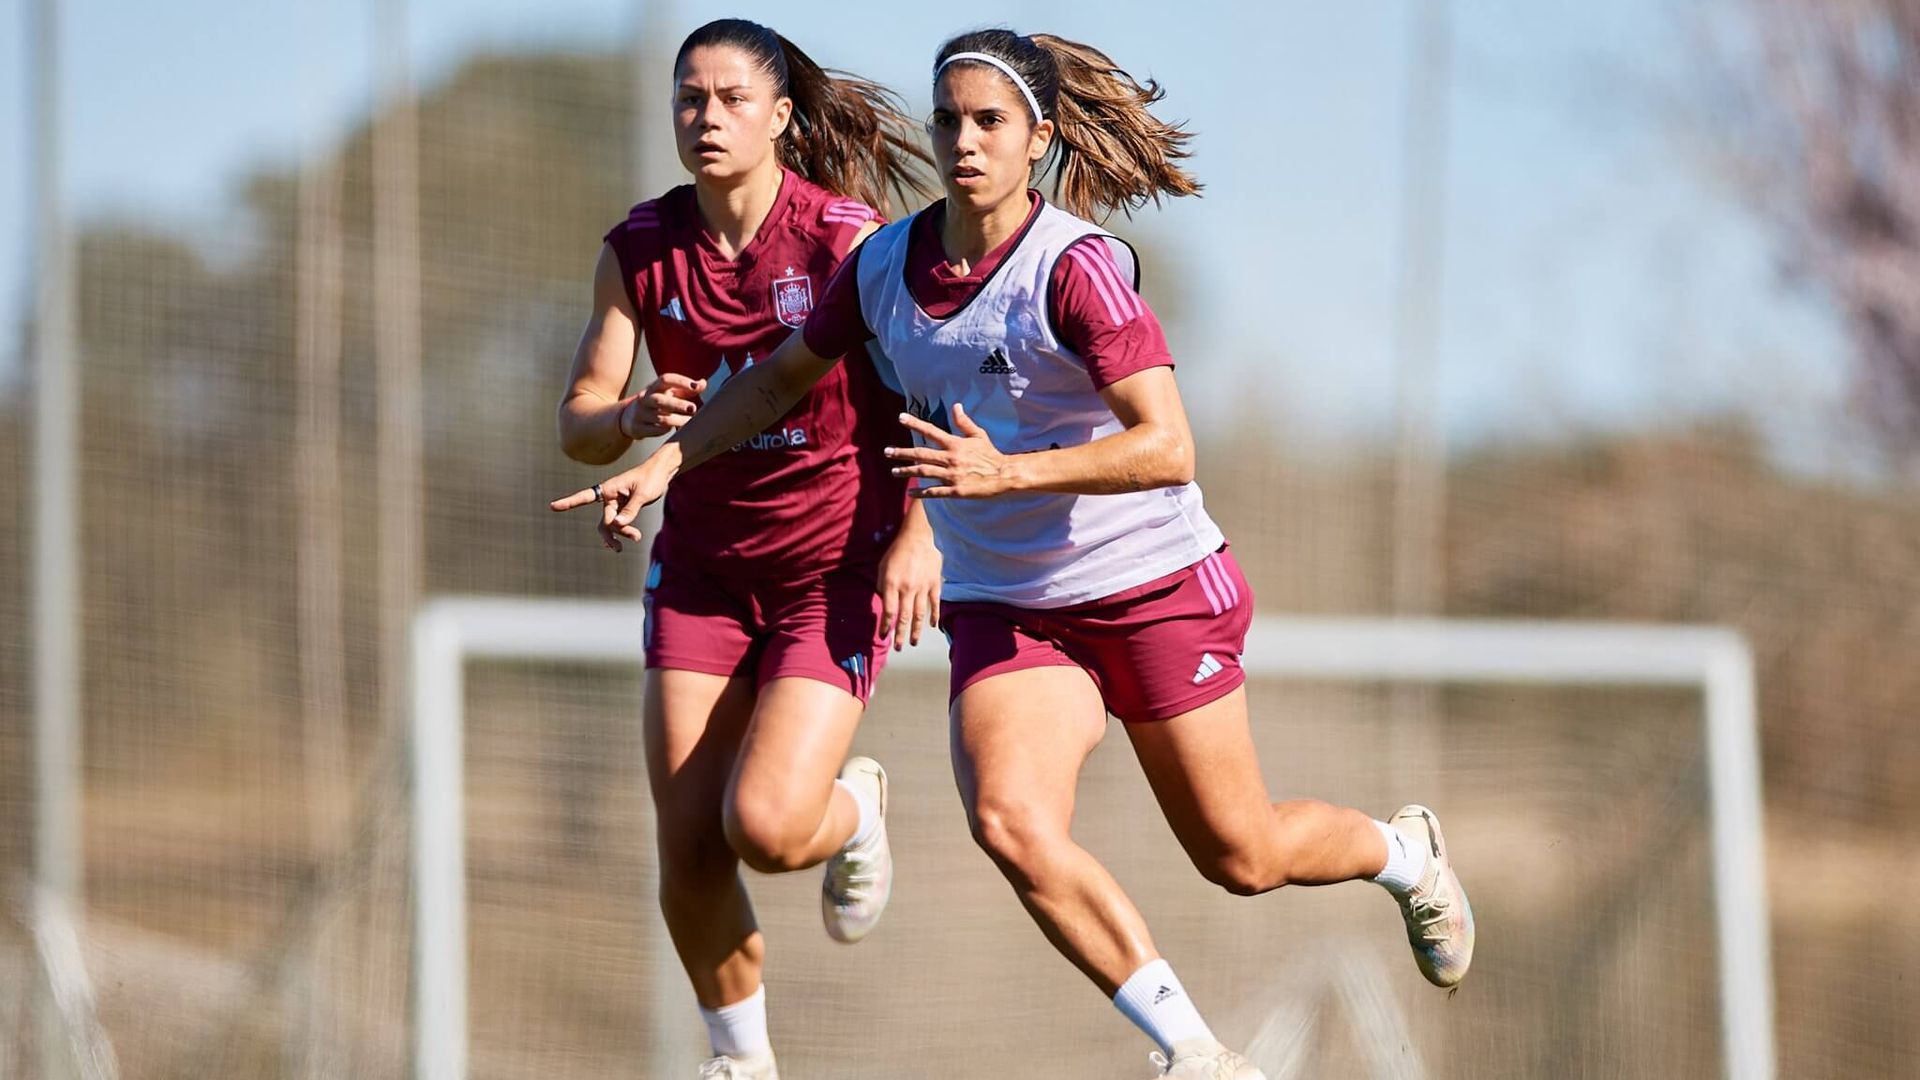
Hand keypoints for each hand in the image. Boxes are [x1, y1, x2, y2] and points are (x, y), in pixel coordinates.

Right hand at [549, 459, 668, 552]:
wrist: (662, 473)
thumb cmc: (651, 478)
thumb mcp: (642, 495)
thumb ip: (630, 510)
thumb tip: (617, 525)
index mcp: (609, 488)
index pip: (585, 497)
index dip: (569, 502)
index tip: (552, 506)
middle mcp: (609, 497)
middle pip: (605, 521)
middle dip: (612, 534)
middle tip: (618, 549)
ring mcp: (616, 504)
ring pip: (613, 525)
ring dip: (622, 533)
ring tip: (637, 537)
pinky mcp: (624, 508)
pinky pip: (619, 523)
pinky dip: (623, 531)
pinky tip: (624, 540)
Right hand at [619, 373, 706, 438]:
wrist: (628, 417)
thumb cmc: (655, 403)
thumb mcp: (667, 393)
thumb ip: (685, 389)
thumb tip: (703, 383)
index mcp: (653, 387)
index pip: (665, 379)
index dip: (680, 381)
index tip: (695, 387)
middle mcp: (645, 399)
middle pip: (660, 400)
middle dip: (678, 404)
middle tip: (693, 408)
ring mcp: (640, 414)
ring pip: (660, 418)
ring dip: (677, 421)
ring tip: (690, 423)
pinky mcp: (638, 428)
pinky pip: (655, 430)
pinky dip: (667, 430)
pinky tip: (675, 430)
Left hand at [875, 525, 941, 650]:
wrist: (920, 536)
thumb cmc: (898, 550)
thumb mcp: (882, 566)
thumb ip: (882, 586)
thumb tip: (885, 602)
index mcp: (892, 583)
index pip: (889, 611)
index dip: (886, 626)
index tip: (883, 636)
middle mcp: (907, 588)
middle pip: (904, 617)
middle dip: (900, 634)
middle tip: (899, 647)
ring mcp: (923, 587)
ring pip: (919, 614)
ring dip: (915, 630)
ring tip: (913, 642)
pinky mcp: (935, 583)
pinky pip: (934, 603)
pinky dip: (934, 616)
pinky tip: (932, 626)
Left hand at [885, 403, 1016, 498]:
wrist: (1004, 475)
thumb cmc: (991, 454)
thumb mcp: (978, 435)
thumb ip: (964, 422)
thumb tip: (955, 406)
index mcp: (955, 444)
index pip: (931, 431)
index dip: (915, 423)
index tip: (901, 417)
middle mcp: (950, 458)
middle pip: (921, 454)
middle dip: (902, 452)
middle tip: (887, 451)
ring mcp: (952, 475)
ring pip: (924, 472)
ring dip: (907, 472)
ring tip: (894, 471)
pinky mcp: (956, 490)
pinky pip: (934, 492)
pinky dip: (921, 492)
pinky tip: (911, 492)